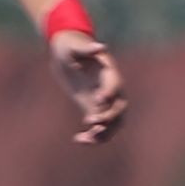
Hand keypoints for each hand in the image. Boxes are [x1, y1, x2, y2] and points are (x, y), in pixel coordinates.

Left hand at [50, 27, 127, 142]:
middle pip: (119, 108)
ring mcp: (102, 100)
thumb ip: (86, 48)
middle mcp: (109, 89)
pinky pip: (98, 126)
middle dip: (108, 117)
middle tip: (90, 121)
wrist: (65, 52)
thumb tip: (101, 47)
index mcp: (109, 73)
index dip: (110, 94)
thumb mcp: (74, 46)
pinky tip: (78, 139)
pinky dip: (92, 136)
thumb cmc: (69, 45)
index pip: (115, 86)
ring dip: (103, 133)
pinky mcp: (92, 108)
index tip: (98, 100)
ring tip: (86, 139)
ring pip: (113, 122)